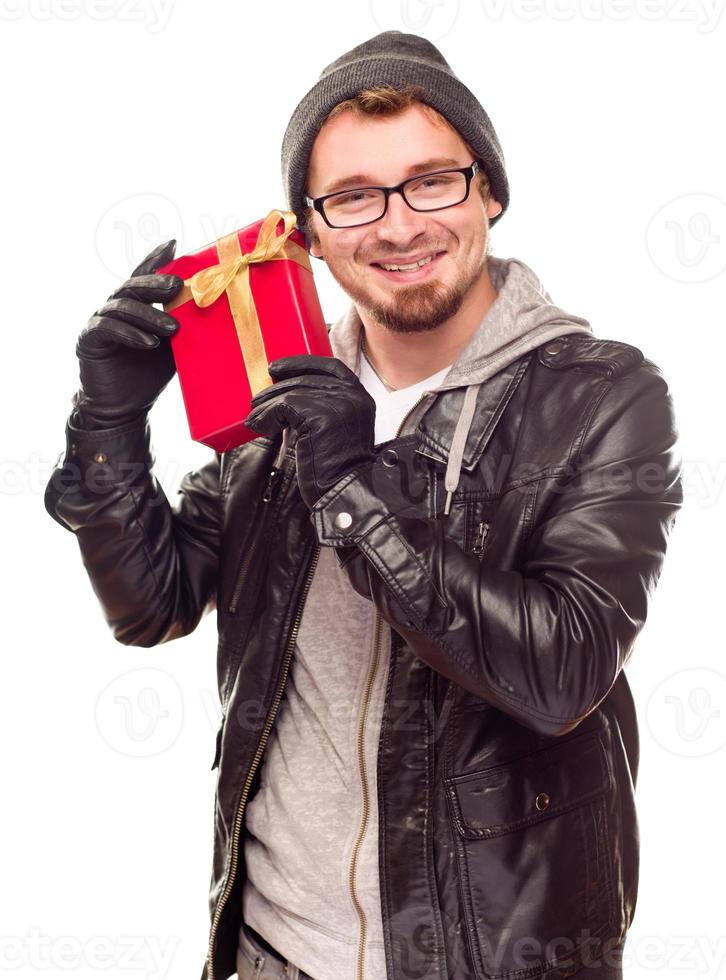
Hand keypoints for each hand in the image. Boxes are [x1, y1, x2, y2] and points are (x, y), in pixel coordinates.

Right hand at [72, 240, 184, 428]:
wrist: (124, 407)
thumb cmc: (150, 374)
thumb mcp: (174, 348)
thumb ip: (184, 328)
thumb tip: (219, 312)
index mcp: (135, 305)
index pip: (144, 276)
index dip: (156, 258)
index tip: (173, 244)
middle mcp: (114, 307)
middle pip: (133, 286)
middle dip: (156, 284)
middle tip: (177, 286)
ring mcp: (99, 321)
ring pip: (122, 306)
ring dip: (149, 315)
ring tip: (173, 328)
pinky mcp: (89, 340)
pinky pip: (108, 329)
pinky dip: (130, 334)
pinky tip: (149, 342)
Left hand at [242, 355, 375, 509]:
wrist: (344, 490)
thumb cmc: (338, 468)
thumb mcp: (339, 429)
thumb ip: (325, 409)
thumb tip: (287, 396)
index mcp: (360, 396)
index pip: (330, 367)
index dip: (301, 363)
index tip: (277, 367)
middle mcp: (352, 396)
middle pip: (306, 379)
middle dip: (276, 389)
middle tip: (256, 399)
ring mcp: (338, 404)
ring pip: (291, 394)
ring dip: (267, 406)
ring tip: (253, 416)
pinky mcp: (319, 417)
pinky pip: (283, 408)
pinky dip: (266, 417)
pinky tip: (258, 426)